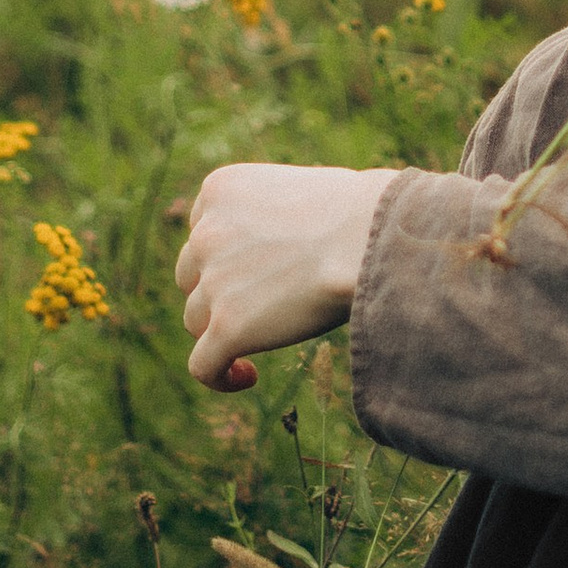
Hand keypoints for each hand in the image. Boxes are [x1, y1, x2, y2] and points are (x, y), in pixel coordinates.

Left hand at [178, 163, 397, 391]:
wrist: (373, 236)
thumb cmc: (363, 211)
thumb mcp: (301, 190)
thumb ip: (272, 216)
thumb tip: (279, 252)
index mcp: (220, 190)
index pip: (203, 232)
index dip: (227, 255)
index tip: (259, 270)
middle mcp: (206, 233)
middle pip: (193, 277)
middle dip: (221, 290)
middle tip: (268, 300)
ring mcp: (214, 281)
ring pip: (197, 319)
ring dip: (226, 328)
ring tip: (269, 336)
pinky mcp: (227, 326)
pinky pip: (203, 366)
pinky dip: (218, 376)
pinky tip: (246, 377)